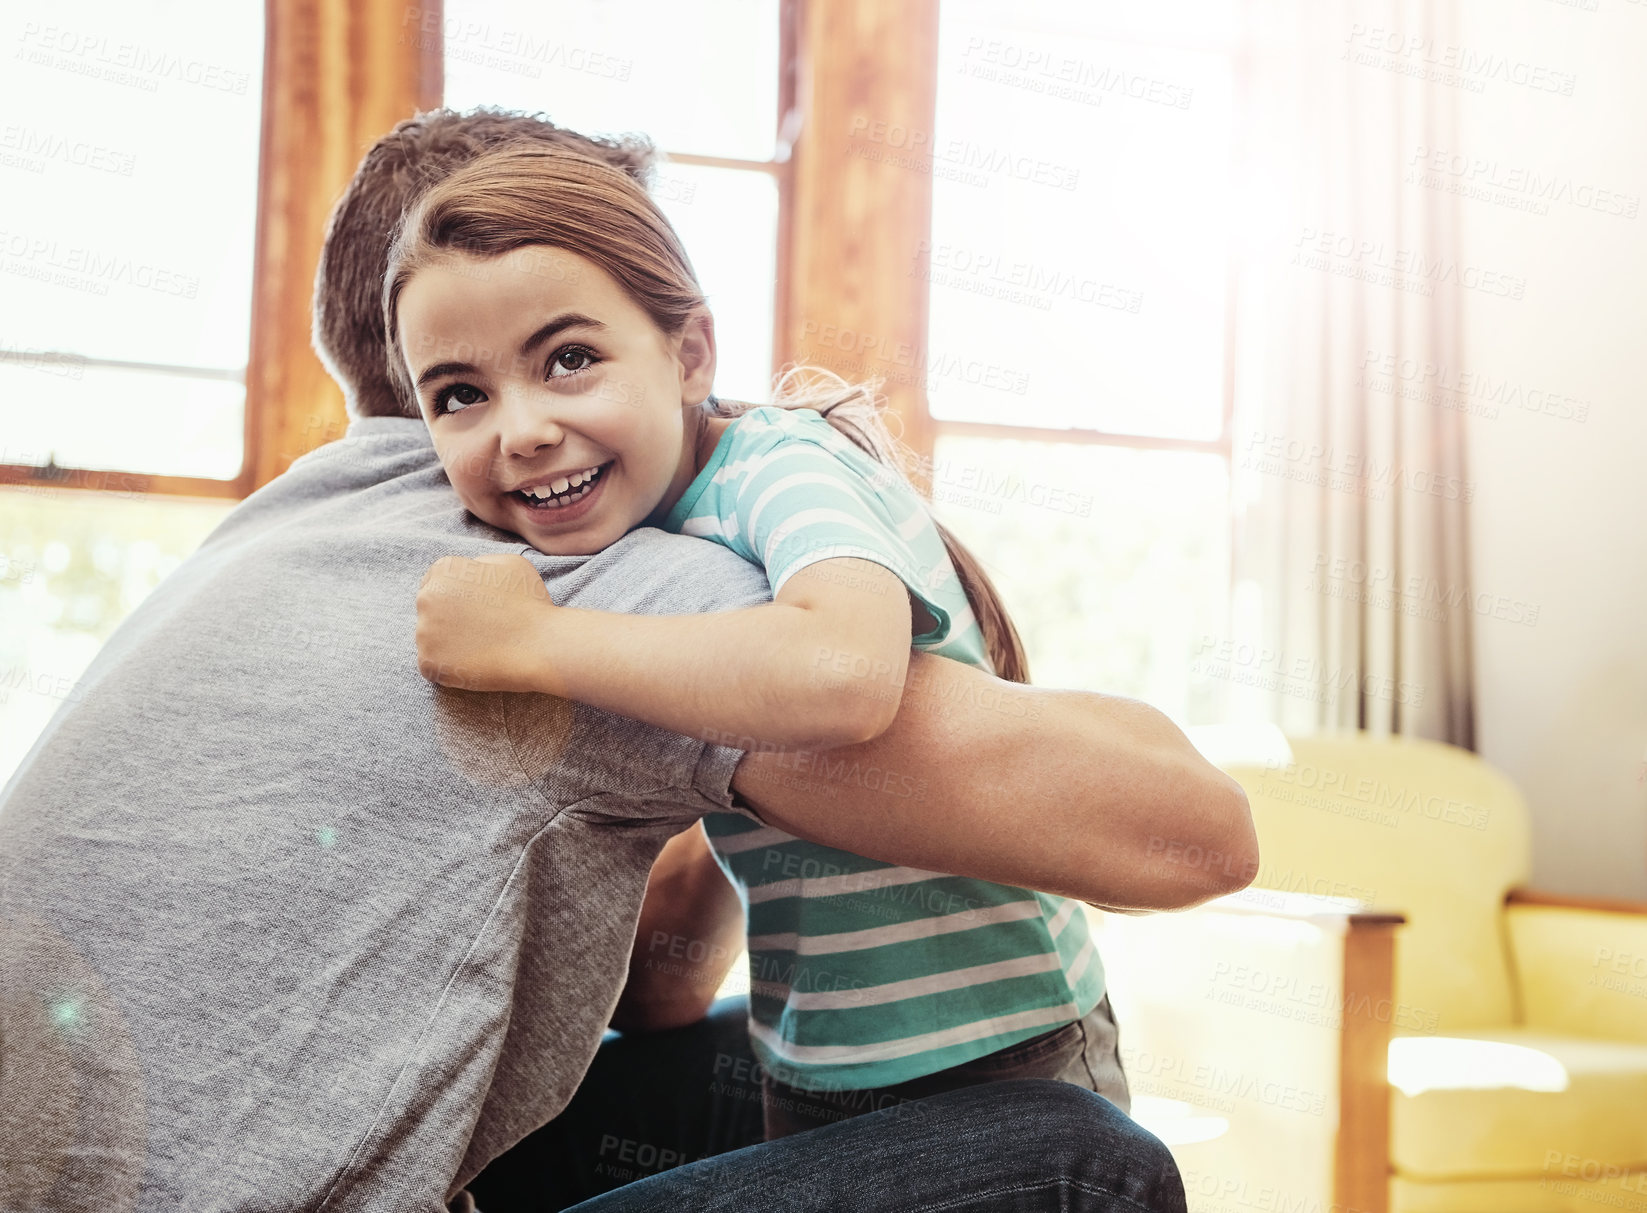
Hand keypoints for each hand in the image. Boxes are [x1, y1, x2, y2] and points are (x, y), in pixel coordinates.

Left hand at [415, 553, 558, 691]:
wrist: (540, 646)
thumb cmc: (531, 605)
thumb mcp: (511, 564)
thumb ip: (482, 563)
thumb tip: (470, 570)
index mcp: (444, 571)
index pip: (435, 583)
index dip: (456, 598)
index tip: (475, 611)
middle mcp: (427, 597)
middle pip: (430, 610)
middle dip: (449, 619)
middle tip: (480, 631)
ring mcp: (424, 632)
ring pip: (430, 639)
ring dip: (449, 644)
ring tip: (482, 648)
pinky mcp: (428, 662)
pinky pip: (432, 665)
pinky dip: (450, 668)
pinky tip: (475, 664)